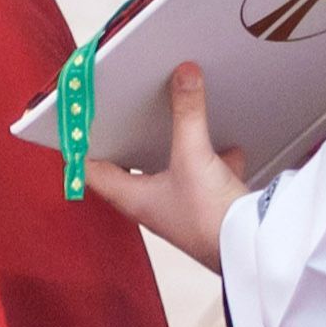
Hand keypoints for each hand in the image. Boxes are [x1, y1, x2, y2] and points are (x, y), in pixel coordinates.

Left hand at [83, 66, 247, 272]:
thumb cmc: (210, 222)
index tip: (76, 128)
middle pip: (128, 170)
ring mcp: (180, 208)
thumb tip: (183, 77)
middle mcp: (152, 206)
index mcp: (134, 198)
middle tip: (119, 120)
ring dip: (169, 151)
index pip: (93, 171)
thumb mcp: (193, 155)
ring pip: (167, 173)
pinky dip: (213, 161)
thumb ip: (188, 113)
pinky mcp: (208, 208)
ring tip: (169, 126)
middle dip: (127, 144)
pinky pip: (205, 178)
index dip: (81, 149)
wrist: (249, 249)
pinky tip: (228, 148)